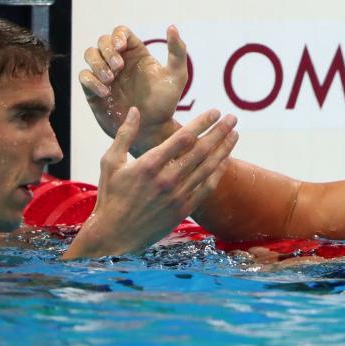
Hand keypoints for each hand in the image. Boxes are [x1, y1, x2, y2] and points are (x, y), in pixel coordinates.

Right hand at [62, 106, 238, 258]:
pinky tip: (225, 160)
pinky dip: (218, 172)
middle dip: (219, 132)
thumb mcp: (110, 162)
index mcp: (149, 164)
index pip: (183, 138)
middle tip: (232, 118)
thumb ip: (124, 135)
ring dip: (223, 149)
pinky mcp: (183, 209)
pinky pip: (206, 187)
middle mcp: (167, 179)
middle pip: (201, 150)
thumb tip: (134, 111)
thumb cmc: (110, 196)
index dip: (202, 123)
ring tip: (234, 134)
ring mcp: (177, 195)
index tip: (214, 111)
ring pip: (207, 168)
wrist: (114, 235)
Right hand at [78, 25, 187, 154]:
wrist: (151, 130)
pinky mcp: (94, 90)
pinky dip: (91, 81)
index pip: (120, 32)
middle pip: (102, 41)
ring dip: (97, 64)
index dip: (117, 36)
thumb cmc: (165, 103)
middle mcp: (119, 61)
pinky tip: (104, 92)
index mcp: (136, 53)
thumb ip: (177, 52)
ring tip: (110, 80)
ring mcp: (105, 75)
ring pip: (90, 54)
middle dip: (107, 51)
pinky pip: (84, 76)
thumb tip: (172, 26)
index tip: (121, 48)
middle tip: (118, 68)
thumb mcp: (177, 77)